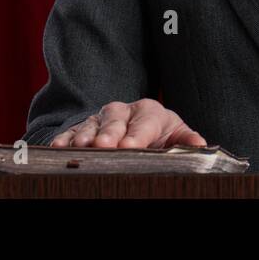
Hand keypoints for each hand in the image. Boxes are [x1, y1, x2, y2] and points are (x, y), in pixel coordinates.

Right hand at [50, 99, 206, 148]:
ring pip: (91, 125)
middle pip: (115, 121)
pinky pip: (70, 132)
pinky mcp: (81, 128)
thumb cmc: (159, 135)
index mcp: (149, 111)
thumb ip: (186, 140)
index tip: (130, 146)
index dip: (137, 135)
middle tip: (104, 146)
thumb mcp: (175, 135)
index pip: (144, 123)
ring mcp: (100, 119)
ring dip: (84, 136)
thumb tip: (200, 145)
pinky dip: (64, 139)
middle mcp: (122, 112)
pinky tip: (58, 148)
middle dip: (109, 133)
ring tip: (82, 147)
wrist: (136, 128)